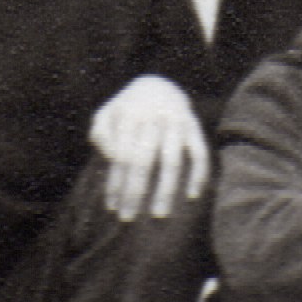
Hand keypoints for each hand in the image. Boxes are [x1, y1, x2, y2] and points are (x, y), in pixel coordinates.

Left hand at [82, 75, 208, 224]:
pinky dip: (198, 174)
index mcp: (130, 115)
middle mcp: (154, 118)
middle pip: (143, 162)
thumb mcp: (107, 113)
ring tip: (160, 214)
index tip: (112, 206)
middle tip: (127, 218)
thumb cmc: (127, 108)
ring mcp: (177, 123)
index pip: (121, 156)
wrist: (159, 84)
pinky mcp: (194, 127)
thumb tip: (110, 157)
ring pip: (172, 161)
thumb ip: (101, 132)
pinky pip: (200, 153)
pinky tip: (192, 196)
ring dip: (166, 189)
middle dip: (135, 192)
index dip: (116, 182)